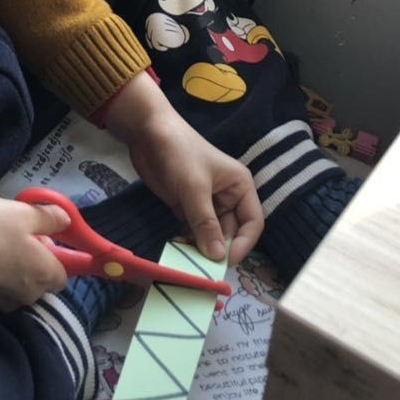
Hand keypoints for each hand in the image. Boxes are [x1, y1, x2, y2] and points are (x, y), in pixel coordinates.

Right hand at [0, 197, 69, 309]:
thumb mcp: (22, 212)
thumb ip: (50, 217)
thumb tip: (67, 221)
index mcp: (44, 274)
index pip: (63, 275)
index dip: (55, 255)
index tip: (41, 236)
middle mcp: (29, 295)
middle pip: (41, 280)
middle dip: (35, 260)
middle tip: (17, 234)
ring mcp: (5, 302)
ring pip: (21, 284)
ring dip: (15, 267)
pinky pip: (1, 288)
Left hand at [106, 74, 262, 265]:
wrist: (147, 132)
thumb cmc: (178, 153)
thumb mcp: (194, 188)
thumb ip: (206, 223)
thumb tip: (218, 258)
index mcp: (240, 187)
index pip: (253, 223)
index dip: (243, 245)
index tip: (225, 262)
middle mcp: (228, 197)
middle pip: (231, 233)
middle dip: (218, 250)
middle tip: (201, 267)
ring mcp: (207, 203)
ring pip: (211, 236)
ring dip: (201, 248)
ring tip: (185, 255)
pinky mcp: (187, 207)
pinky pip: (194, 232)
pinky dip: (188, 241)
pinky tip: (176, 245)